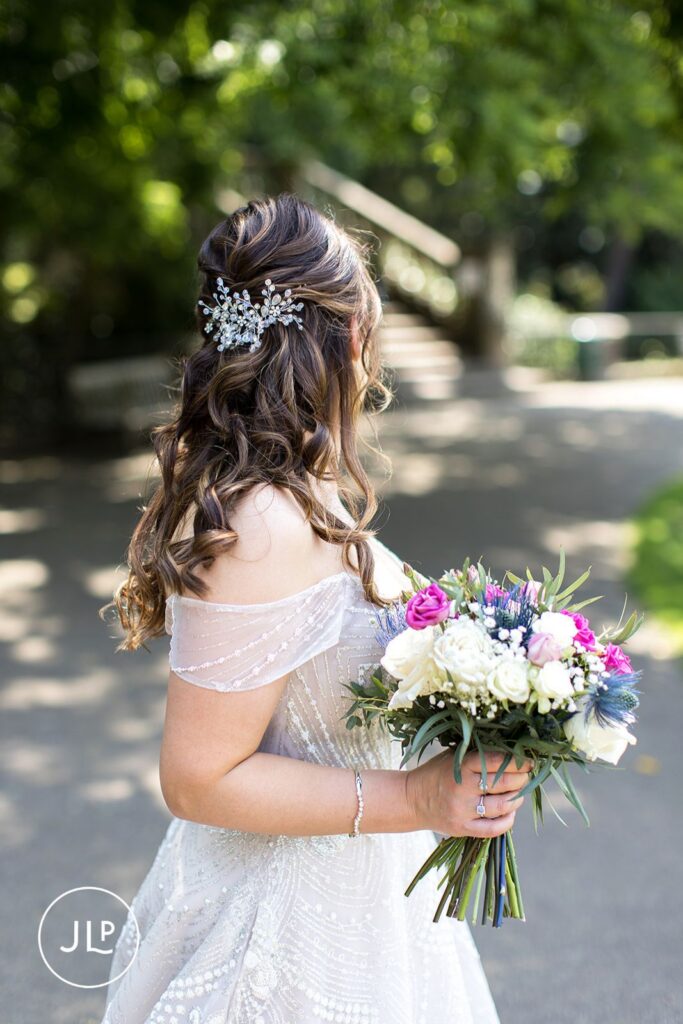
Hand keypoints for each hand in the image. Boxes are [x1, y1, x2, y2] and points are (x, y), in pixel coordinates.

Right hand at [405, 749, 531, 837]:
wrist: (412, 799)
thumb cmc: (437, 773)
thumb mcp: (453, 757)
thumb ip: (477, 755)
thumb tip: (511, 754)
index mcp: (461, 765)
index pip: (496, 761)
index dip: (517, 761)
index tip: (528, 761)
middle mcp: (463, 788)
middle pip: (504, 784)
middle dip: (522, 779)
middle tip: (526, 776)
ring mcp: (463, 810)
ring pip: (502, 806)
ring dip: (517, 799)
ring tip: (519, 793)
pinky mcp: (463, 828)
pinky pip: (493, 829)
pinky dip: (508, 821)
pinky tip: (510, 812)